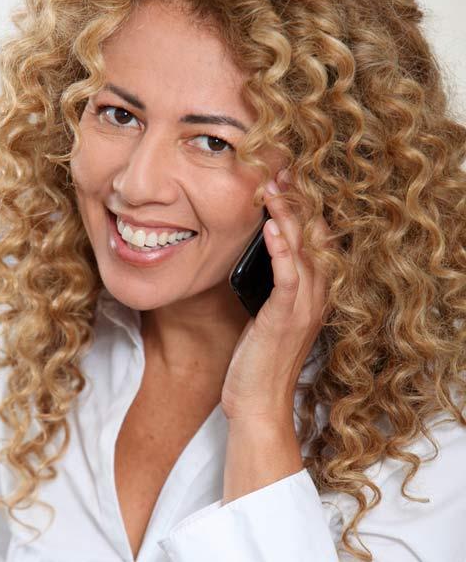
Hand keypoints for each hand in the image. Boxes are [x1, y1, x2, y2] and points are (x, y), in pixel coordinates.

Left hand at [220, 169, 337, 423]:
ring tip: (274, 186)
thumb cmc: (257, 359)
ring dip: (289, 215)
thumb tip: (257, 255)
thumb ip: (271, 286)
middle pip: (315, 237)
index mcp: (313, 293)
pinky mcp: (286, 318)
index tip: (288, 179)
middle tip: (282, 169)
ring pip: (304, 250)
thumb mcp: (267, 315)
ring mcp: (304, 307)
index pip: (316, 240)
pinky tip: (272, 227)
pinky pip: (289, 276)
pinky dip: (282, 249)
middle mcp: (316, 296)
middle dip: (299, 202)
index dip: (304, 208)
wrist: (257, 403)